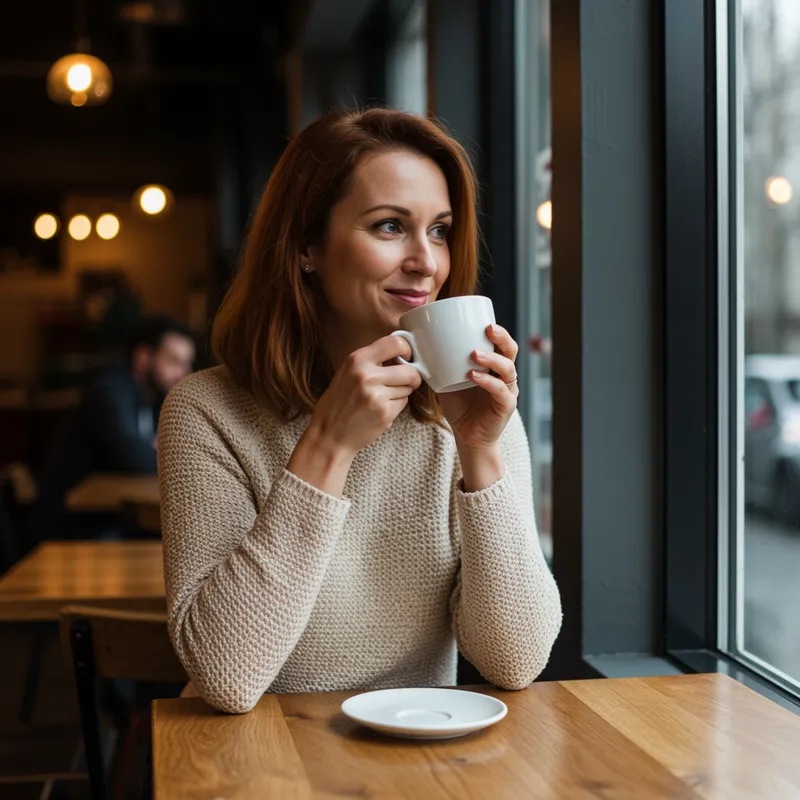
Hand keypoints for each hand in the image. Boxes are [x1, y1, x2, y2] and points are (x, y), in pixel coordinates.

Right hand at [307, 335, 422, 457]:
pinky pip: (403, 403)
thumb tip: (401, 354)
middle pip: (409, 370)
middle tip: (404, 382)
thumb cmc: (338, 403)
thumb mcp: (347, 373)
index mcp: (357, 359)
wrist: (329, 434)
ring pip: (408, 387)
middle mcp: (367, 375)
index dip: (407, 350)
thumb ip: (371, 361)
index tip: (407, 357)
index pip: (395, 343)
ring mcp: (376, 394)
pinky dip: (396, 406)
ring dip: (402, 393)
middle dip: (411, 377)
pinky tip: (381, 410)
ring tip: (383, 398)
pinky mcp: (385, 413)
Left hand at [438, 324, 518, 451]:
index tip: (482, 319)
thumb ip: (437, 364)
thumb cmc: (458, 405)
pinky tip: (474, 376)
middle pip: (510, 349)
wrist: (467, 436)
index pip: (500, 342)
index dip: (495, 330)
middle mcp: (504, 374)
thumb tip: (413, 345)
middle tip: (487, 329)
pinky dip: (488, 382)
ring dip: (492, 358)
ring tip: (474, 354)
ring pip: (508, 368)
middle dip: (501, 337)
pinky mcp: (506, 406)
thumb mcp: (445, 380)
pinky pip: (500, 390)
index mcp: (492, 364)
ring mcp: (508, 390)